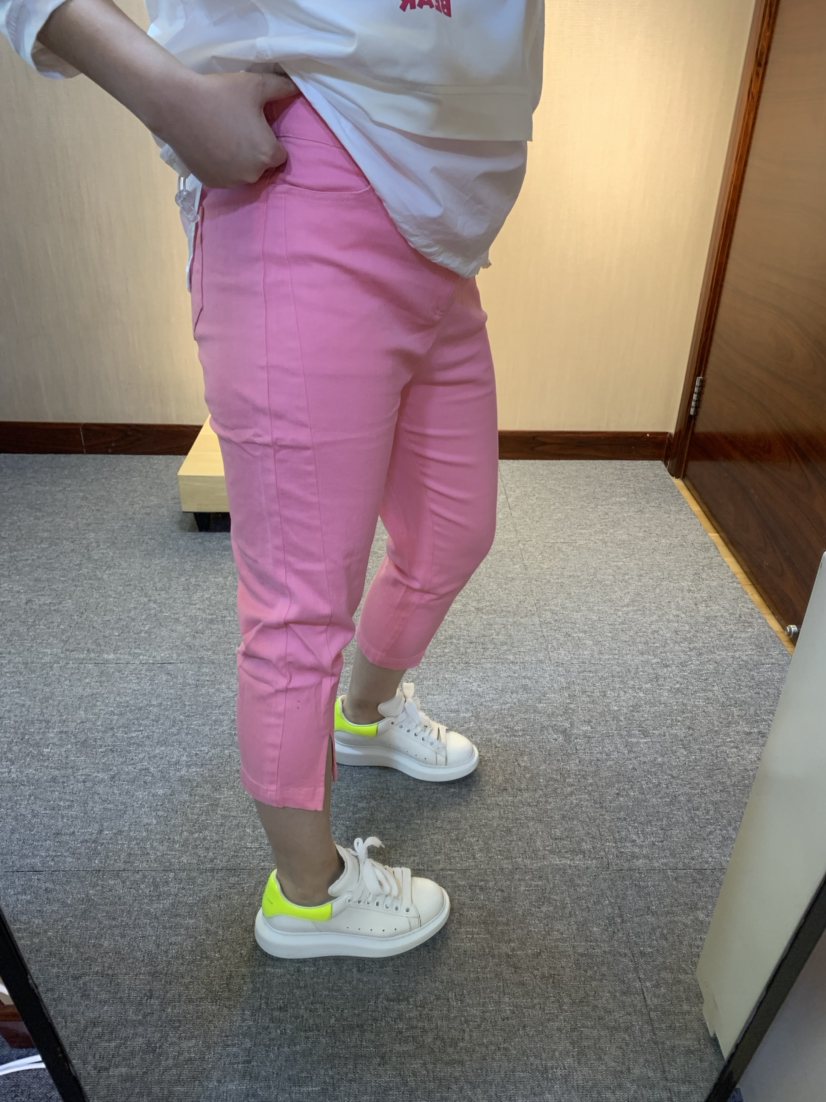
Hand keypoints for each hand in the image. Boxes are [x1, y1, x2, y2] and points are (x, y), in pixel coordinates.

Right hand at [153, 71, 297, 187]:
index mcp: (267, 154)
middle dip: (254, 151)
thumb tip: (296, 87)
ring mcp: (230, 181)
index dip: (270, 140)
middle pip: (261, 165)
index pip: (280, 154)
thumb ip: (281, 87)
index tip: (257, 127)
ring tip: (223, 136)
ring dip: (238, 160)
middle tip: (238, 128)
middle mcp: (252, 174)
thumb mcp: (255, 84)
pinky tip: (211, 147)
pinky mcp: (211, 183)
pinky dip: (221, 166)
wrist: (176, 104)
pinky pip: (224, 176)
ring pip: (242, 172)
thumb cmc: (220, 93)